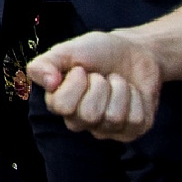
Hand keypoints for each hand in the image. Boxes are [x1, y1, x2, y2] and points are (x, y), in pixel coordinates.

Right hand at [28, 30, 164, 142]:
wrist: (134, 52)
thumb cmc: (97, 52)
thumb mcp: (67, 51)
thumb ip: (45, 63)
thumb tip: (49, 82)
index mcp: (60, 103)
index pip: (62, 106)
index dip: (75, 84)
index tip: (81, 69)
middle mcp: (81, 121)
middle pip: (89, 115)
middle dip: (100, 86)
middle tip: (101, 76)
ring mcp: (106, 129)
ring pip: (113, 117)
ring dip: (119, 89)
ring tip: (116, 81)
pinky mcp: (132, 131)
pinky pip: (135, 120)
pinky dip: (136, 97)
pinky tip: (131, 91)